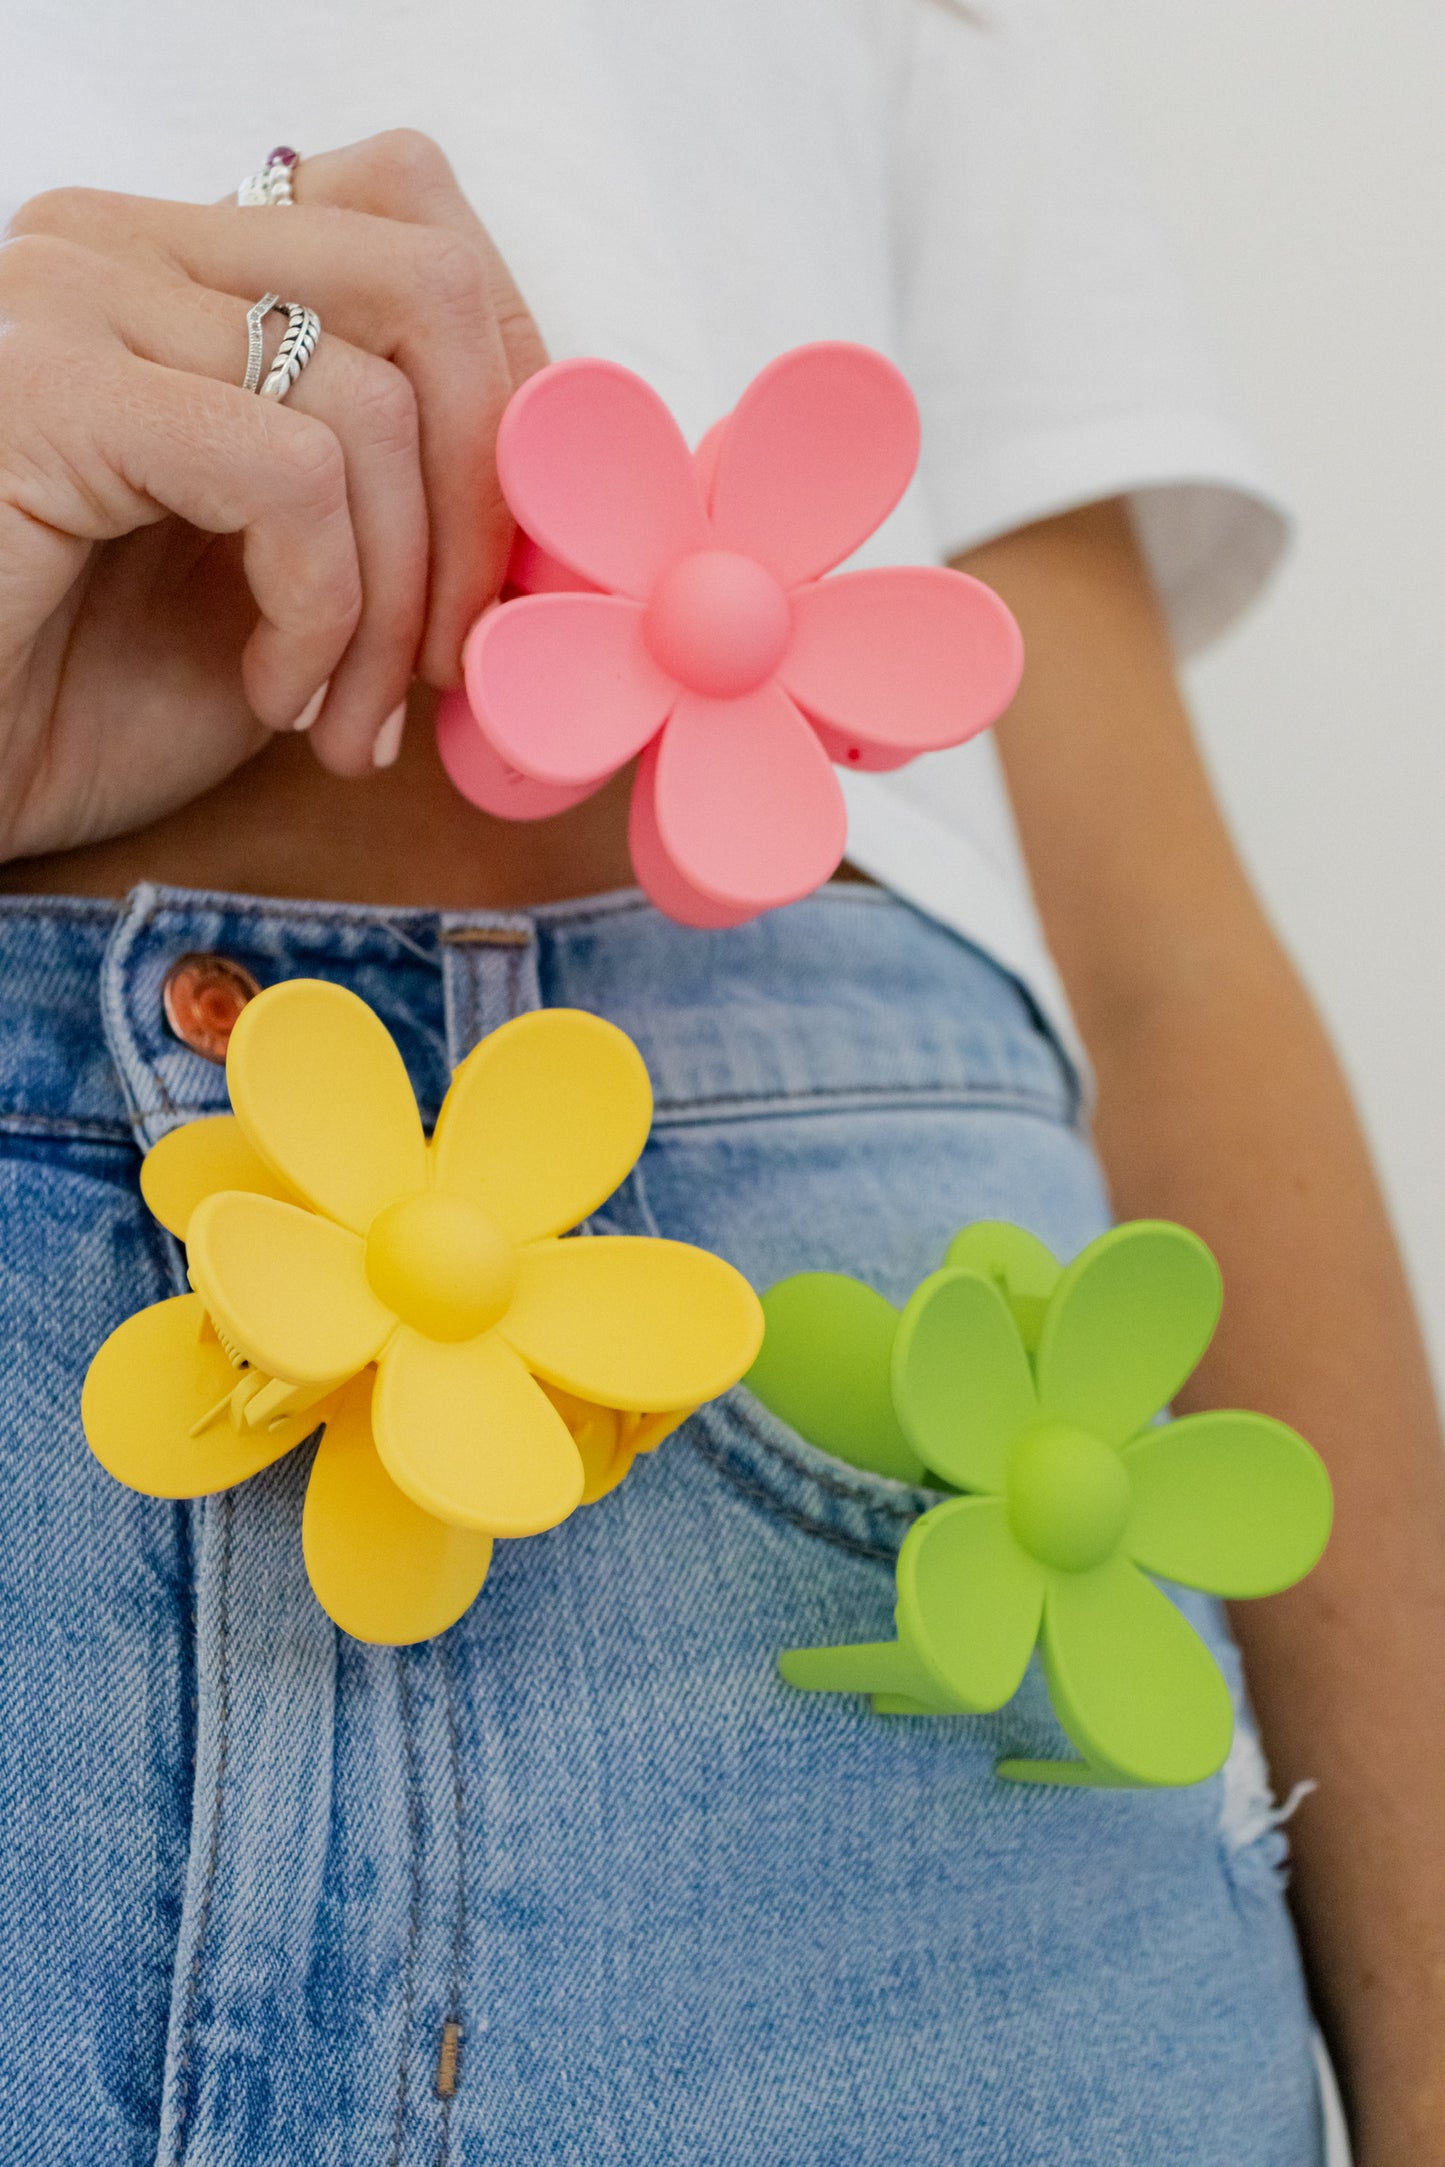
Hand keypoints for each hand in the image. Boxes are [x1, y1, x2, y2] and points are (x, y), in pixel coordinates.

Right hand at [0, 130, 544, 859]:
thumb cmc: (88, 700)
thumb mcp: (291, 587)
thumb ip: (399, 501)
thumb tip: (553, 492)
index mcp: (188, 269)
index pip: (418, 221)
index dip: (507, 387)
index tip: (505, 557)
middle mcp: (126, 246)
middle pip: (427, 282)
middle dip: (482, 500)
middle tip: (448, 657)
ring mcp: (76, 297)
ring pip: (373, 403)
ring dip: (398, 605)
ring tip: (345, 717)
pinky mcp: (48, 384)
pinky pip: (291, 473)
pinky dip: (322, 612)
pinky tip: (272, 693)